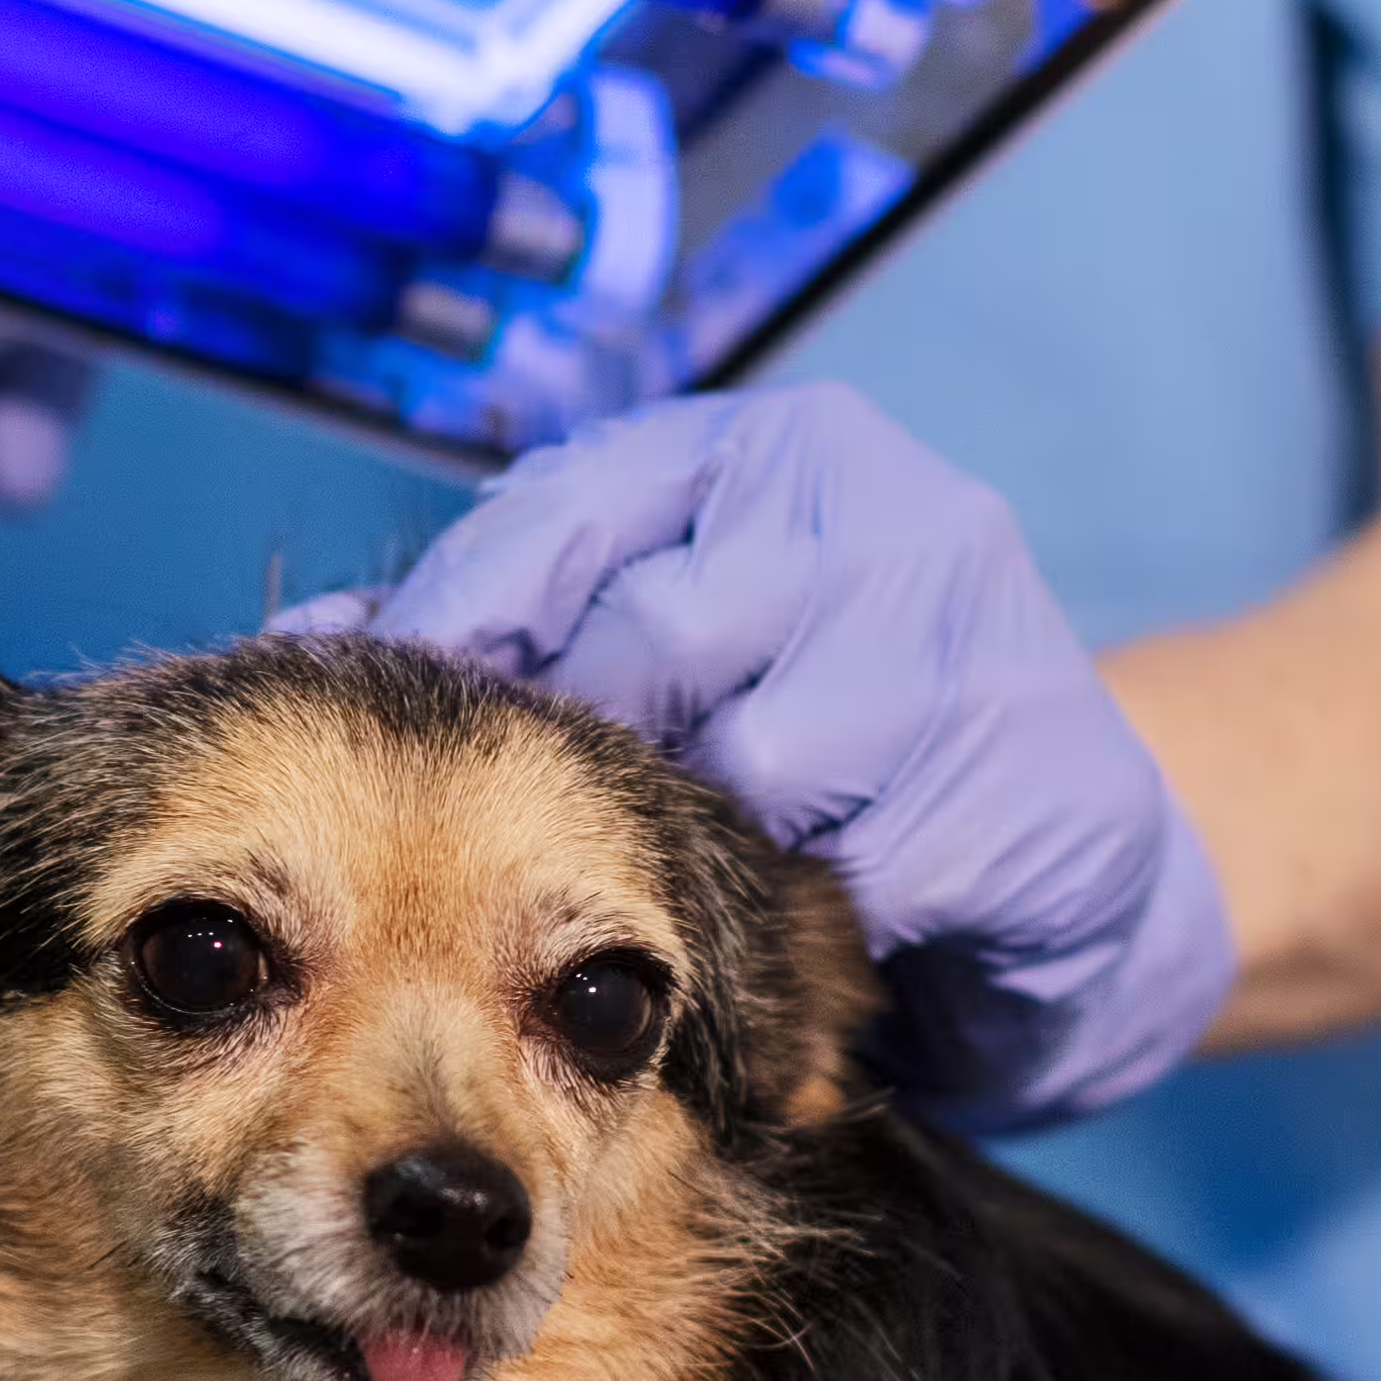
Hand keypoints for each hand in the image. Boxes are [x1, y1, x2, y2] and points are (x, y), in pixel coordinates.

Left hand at [295, 387, 1234, 1126]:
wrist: (1072, 845)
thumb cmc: (836, 739)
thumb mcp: (682, 646)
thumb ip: (532, 626)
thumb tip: (307, 638)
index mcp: (770, 448)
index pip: (565, 515)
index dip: (460, 629)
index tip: (372, 718)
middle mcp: (879, 506)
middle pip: (653, 638)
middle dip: (588, 760)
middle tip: (547, 852)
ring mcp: (975, 631)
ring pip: (762, 760)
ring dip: (715, 849)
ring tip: (701, 890)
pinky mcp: (1042, 771)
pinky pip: (871, 868)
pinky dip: (822, 922)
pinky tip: (810, 932)